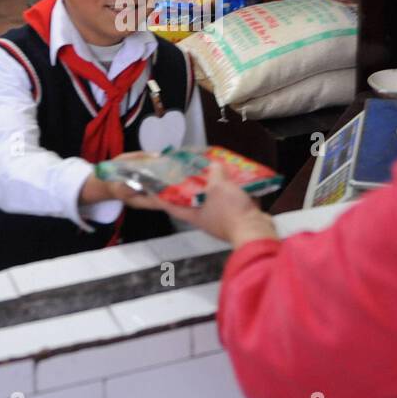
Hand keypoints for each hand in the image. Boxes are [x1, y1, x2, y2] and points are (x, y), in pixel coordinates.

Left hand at [141, 164, 277, 246]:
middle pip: (184, 199)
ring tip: (202, 170)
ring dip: (203, 185)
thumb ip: (213, 173)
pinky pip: (223, 199)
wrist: (256, 232)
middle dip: (178, 186)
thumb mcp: (219, 187)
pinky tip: (228, 177)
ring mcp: (216, 217)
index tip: (140, 188)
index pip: (165, 202)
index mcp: (190, 212)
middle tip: (173, 171)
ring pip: (204, 197)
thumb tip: (213, 165)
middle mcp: (200, 215)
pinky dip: (223, 188)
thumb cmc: (232, 212)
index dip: (151, 195)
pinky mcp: (232, 216)